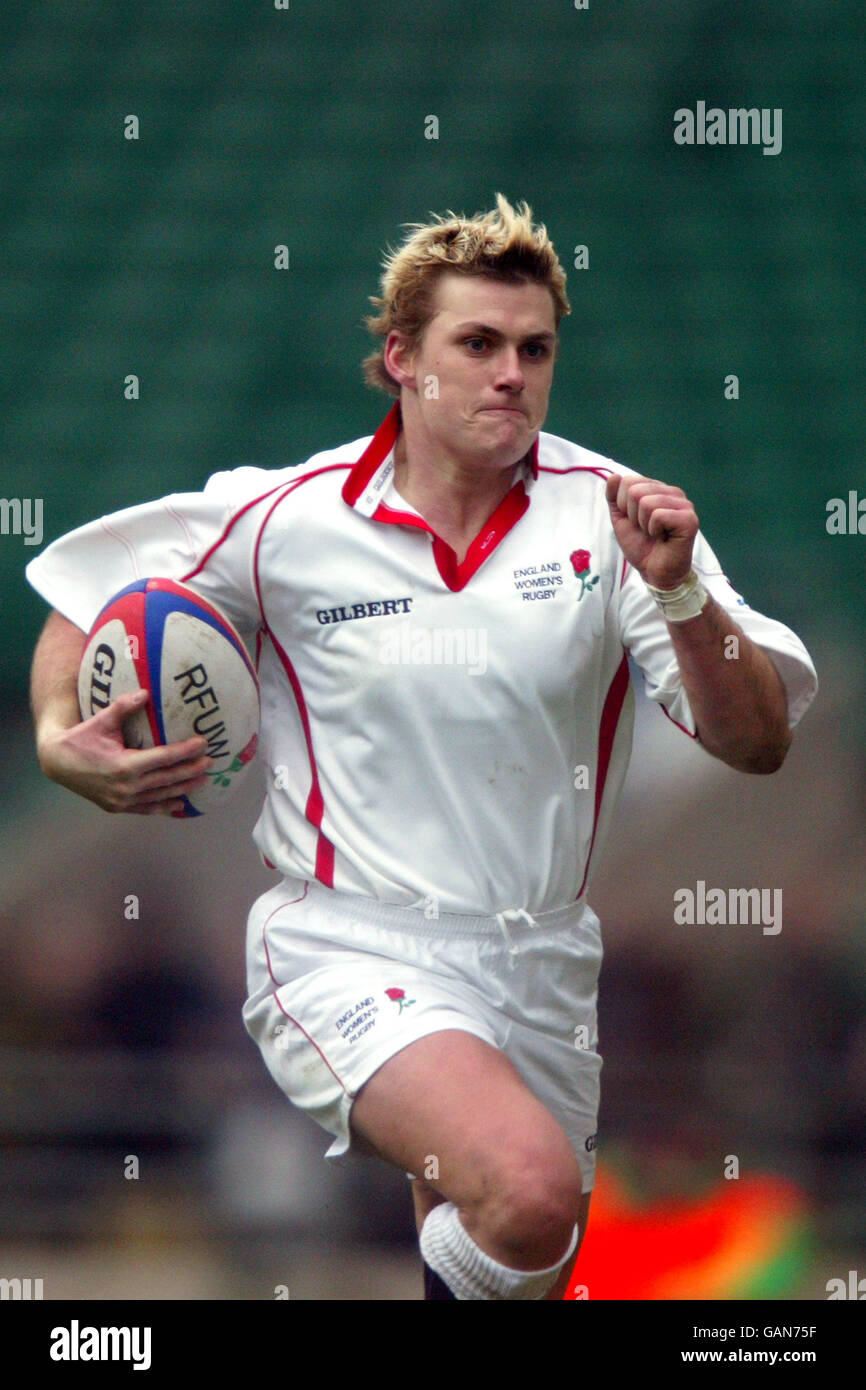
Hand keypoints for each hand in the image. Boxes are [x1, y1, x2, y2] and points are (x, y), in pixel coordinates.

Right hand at [37, 689, 212, 814]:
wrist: (57, 763)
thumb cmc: (81, 738)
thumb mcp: (102, 720)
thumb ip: (124, 706)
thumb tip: (146, 692)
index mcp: (124, 766)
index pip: (164, 758)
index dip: (186, 751)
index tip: (203, 743)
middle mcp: (126, 787)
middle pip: (168, 778)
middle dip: (191, 770)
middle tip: (211, 761)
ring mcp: (122, 800)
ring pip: (161, 796)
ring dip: (183, 788)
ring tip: (203, 780)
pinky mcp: (118, 807)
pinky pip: (146, 808)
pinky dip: (164, 806)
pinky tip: (179, 803)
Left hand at [605, 473, 698, 589]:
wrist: (654, 572)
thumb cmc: (641, 546)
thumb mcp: (621, 519)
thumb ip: (614, 498)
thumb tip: (613, 476)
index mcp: (658, 489)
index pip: (628, 481)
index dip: (623, 505)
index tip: (635, 521)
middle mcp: (673, 493)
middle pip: (635, 490)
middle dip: (632, 515)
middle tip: (645, 530)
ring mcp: (684, 505)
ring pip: (646, 502)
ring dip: (643, 524)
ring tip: (654, 534)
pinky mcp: (689, 519)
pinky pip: (658, 515)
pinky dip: (653, 530)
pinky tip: (663, 537)